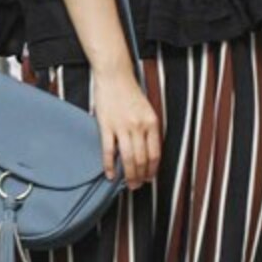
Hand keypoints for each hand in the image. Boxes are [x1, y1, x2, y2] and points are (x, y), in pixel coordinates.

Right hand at [92, 67, 161, 189]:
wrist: (114, 75)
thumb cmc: (130, 92)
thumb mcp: (147, 110)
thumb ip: (149, 129)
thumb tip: (147, 152)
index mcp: (152, 122)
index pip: (155, 153)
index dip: (152, 169)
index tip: (149, 178)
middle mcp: (139, 126)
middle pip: (142, 159)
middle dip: (140, 176)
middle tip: (137, 186)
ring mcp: (122, 126)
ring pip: (127, 158)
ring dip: (128, 175)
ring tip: (127, 184)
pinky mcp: (106, 126)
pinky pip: (109, 151)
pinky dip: (109, 166)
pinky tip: (110, 174)